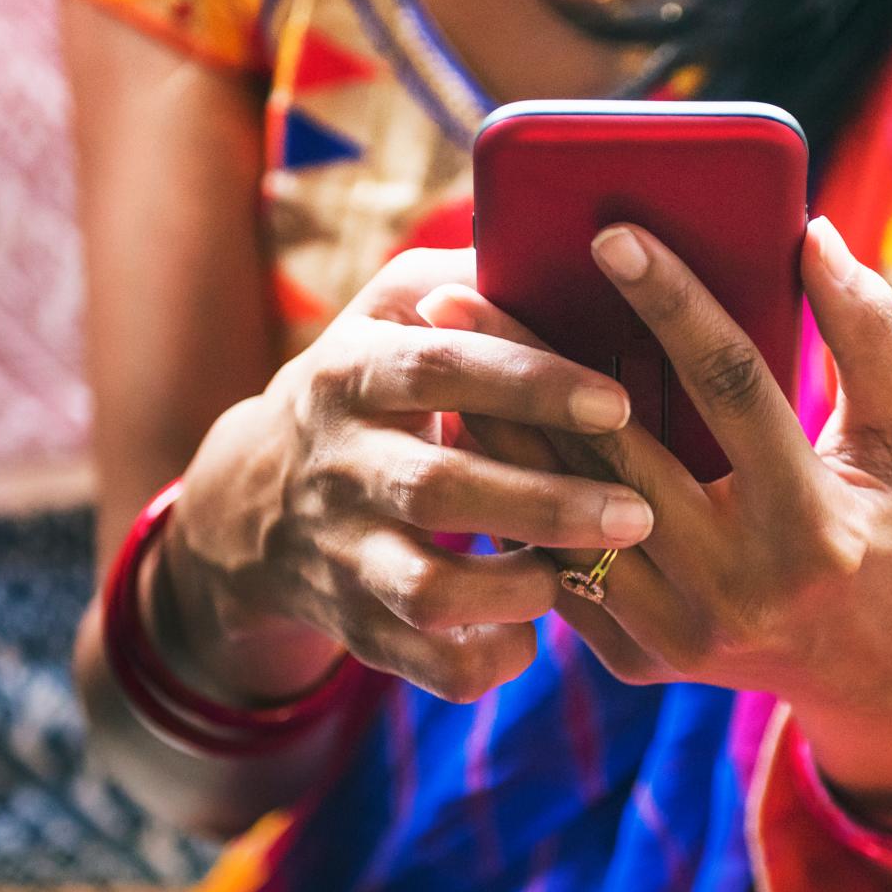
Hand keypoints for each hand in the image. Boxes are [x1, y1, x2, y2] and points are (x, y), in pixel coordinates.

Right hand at [154, 249, 654, 704]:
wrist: (253, 502)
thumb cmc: (375, 383)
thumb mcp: (398, 310)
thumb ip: (473, 272)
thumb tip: (570, 228)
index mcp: (355, 371)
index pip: (443, 368)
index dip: (530, 386)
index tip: (616, 402)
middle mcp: (341, 463)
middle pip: (439, 488)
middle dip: (545, 504)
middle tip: (638, 512)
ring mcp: (343, 552)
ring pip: (426, 590)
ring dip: (515, 588)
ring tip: (579, 573)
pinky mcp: (355, 624)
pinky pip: (424, 663)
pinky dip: (486, 658)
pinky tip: (532, 632)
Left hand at [421, 219, 891, 802]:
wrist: (885, 670)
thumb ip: (874, 336)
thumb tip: (812, 235)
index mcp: (815, 528)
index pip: (733, 389)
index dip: (673, 304)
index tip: (611, 233)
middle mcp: (740, 592)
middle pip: (615, 454)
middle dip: (533, 365)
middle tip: (460, 290)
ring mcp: (681, 636)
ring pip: (565, 518)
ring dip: (500, 433)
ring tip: (445, 354)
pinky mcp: (642, 661)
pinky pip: (560, 571)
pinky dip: (514, 501)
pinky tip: (474, 435)